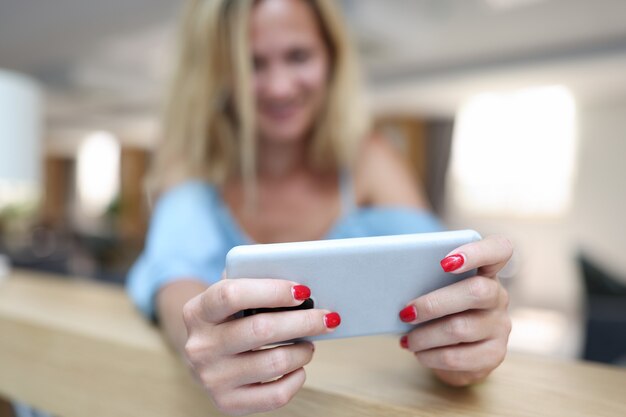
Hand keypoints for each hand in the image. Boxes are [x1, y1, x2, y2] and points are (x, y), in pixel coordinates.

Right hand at [182, 279, 339, 415]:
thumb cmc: (230, 317)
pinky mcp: (227, 403)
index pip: (232, 295)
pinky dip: (297, 378)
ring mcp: (211, 378)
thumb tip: (301, 287)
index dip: (272, 291)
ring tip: (310, 343)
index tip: (303, 291)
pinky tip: (299, 367)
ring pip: (274, 363)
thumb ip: (255, 281)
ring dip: (303, 351)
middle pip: (261, 329)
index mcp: (197, 311)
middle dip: (303, 321)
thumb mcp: (231, 294)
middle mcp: (199, 347)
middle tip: (327, 317)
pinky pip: (276, 395)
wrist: (204, 356)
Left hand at [398, 235, 512, 385]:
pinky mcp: (494, 354)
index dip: (476, 252)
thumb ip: (424, 278)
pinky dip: (431, 355)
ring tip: (407, 339)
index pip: (498, 249)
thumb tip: (391, 278)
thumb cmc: (439, 310)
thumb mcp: (434, 289)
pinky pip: (458, 357)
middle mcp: (498, 296)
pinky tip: (419, 353)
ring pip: (461, 328)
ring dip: (425, 335)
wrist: (456, 351)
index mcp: (486, 270)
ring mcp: (500, 326)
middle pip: (476, 291)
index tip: (445, 262)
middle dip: (434, 303)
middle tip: (406, 312)